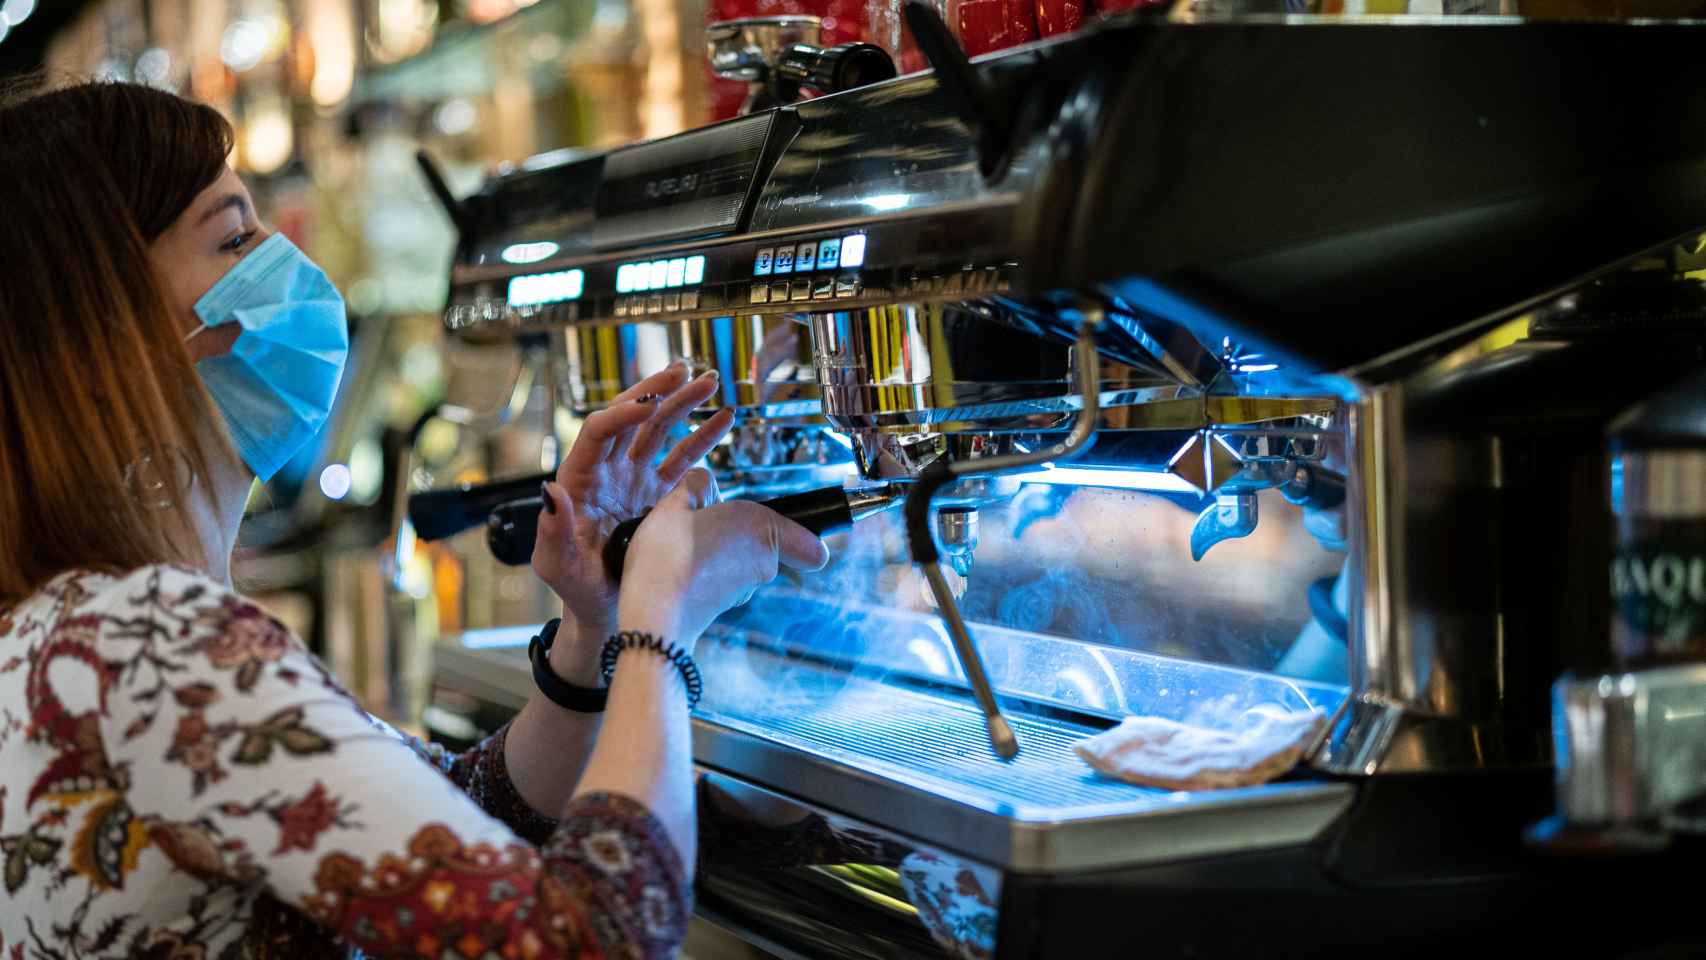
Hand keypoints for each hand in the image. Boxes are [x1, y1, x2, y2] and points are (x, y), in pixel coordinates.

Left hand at [532, 363, 733, 673]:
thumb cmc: (574, 587)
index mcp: (580, 479)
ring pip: (662, 432)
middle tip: (685, 371)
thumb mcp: (555, 564)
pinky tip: (724, 418)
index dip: (622, 412)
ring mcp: (636, 480)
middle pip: (633, 420)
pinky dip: (703, 437)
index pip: (599, 431)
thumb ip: (552, 529)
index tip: (649, 404)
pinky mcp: (660, 495)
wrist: (606, 609)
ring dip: (685, 405)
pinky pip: (684, 459)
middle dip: (659, 393)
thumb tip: (550, 490)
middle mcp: (608, 472)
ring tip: (711, 383)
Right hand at [616, 474, 829, 646]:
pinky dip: (703, 573)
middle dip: (738, 533)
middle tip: (703, 523)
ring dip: (718, 553)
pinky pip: (720, 581)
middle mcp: (763, 562)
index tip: (797, 534)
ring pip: (741, 563)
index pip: (811, 546)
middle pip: (765, 545)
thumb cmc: (667, 556)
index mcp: (762, 529)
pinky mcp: (723, 607)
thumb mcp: (675, 502)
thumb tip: (703, 485)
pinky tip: (676, 567)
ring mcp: (744, 589)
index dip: (806, 540)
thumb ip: (696, 485)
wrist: (652, 614)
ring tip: (681, 546)